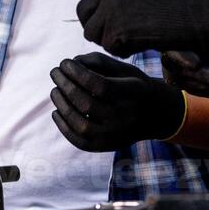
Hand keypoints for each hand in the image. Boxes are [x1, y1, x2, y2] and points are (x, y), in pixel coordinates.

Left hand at [49, 52, 185, 152]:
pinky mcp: (107, 147)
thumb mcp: (122, 68)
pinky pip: (81, 142)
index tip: (64, 62)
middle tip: (55, 73)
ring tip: (55, 90)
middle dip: (66, 86)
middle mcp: (128, 118)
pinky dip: (64, 127)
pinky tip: (57, 112)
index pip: (101, 86)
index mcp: (135, 93)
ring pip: (82, 126)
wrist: (153, 114)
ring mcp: (117, 136)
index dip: (78, 73)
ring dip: (62, 106)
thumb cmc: (132, 85)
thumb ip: (97, 62)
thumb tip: (70, 65)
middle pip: (89, 105)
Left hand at [76, 0, 208, 57]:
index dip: (101, 16)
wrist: (204, 12)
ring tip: (136, 41)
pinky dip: (125, 51)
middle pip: (84, 14)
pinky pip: (110, 47)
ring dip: (111, 41)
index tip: (116, 26)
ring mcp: (113, 6)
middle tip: (117, 38)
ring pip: (94, 33)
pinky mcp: (118, 28)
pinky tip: (144, 44)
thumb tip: (105, 19)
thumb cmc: (185, 4)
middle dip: (97, 29)